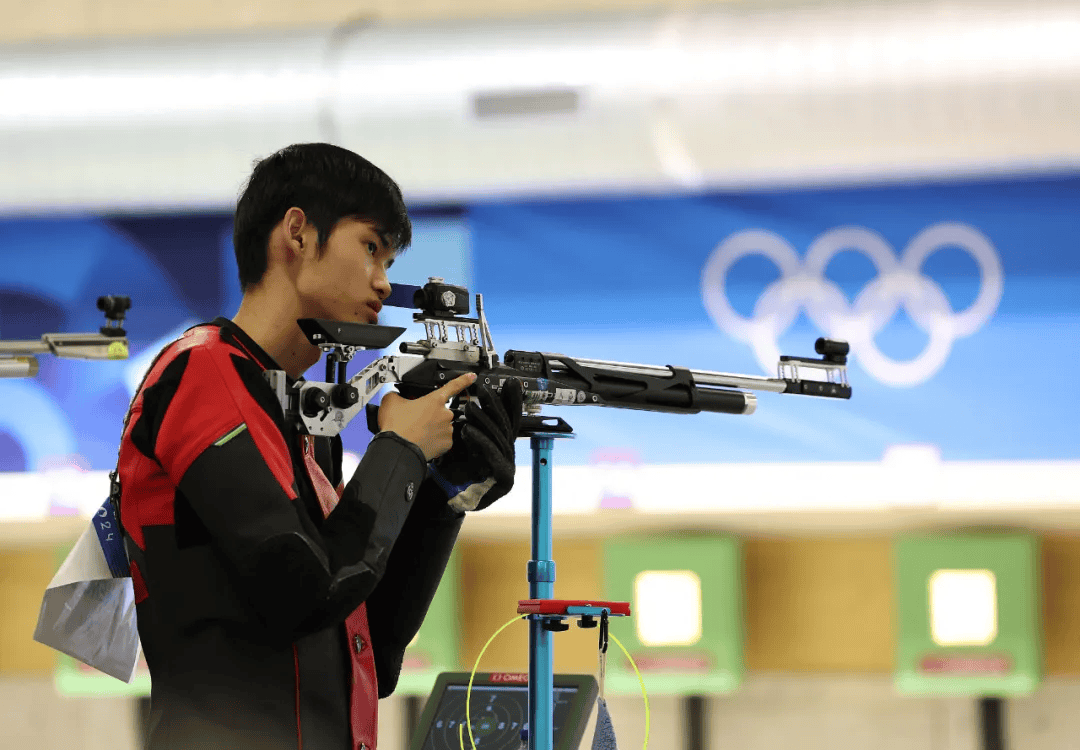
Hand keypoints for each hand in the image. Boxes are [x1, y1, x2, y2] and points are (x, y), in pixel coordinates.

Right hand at [378, 373, 475, 460]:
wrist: (398, 449)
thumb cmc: (396, 427)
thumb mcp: (391, 402)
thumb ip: (397, 395)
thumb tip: (395, 396)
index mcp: (434, 400)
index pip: (453, 386)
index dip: (463, 380)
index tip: (472, 377)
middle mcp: (445, 414)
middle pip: (441, 411)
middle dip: (430, 414)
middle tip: (416, 420)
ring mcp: (447, 429)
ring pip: (442, 425)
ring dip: (432, 427)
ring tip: (417, 432)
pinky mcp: (446, 444)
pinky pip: (442, 439)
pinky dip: (434, 440)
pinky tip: (422, 440)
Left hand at [433, 379, 522, 510]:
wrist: (454, 501)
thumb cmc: (459, 475)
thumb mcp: (467, 446)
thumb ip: (474, 428)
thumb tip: (473, 405)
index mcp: (501, 446)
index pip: (510, 420)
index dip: (512, 401)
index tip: (510, 384)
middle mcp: (508, 455)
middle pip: (505, 425)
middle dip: (495, 405)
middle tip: (484, 390)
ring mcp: (508, 466)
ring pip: (498, 437)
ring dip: (484, 420)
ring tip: (471, 407)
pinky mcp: (504, 478)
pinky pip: (491, 454)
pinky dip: (480, 441)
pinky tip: (470, 430)